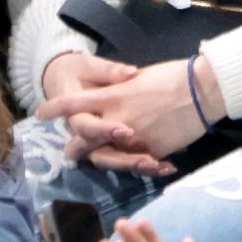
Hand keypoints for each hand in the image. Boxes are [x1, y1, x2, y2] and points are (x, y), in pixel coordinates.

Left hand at [36, 56, 220, 171]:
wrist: (201, 91)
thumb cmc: (170, 76)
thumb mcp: (137, 78)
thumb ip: (118, 90)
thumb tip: (109, 95)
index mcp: (110, 97)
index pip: (72, 104)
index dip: (54, 109)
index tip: (40, 114)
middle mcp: (116, 121)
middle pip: (84, 140)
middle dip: (74, 148)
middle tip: (69, 152)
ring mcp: (133, 140)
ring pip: (108, 156)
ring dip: (100, 160)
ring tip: (94, 161)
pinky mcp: (151, 152)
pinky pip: (137, 163)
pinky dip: (136, 164)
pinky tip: (136, 164)